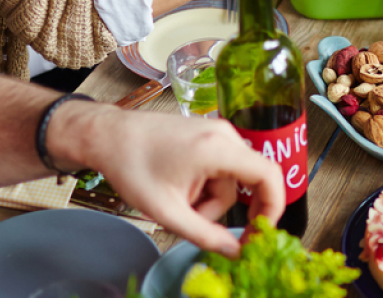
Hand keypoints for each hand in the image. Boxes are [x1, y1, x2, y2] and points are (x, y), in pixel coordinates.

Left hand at [86, 112, 284, 257]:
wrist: (109, 135)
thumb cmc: (132, 167)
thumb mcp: (167, 211)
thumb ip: (205, 235)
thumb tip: (235, 251)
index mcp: (218, 149)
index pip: (269, 176)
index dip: (273, 207)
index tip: (260, 231)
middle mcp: (224, 134)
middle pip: (244, 183)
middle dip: (219, 208)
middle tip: (190, 221)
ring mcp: (216, 131)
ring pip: (229, 179)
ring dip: (207, 198)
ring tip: (175, 201)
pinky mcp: (207, 133)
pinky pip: (219, 167)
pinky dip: (204, 184)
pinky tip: (178, 187)